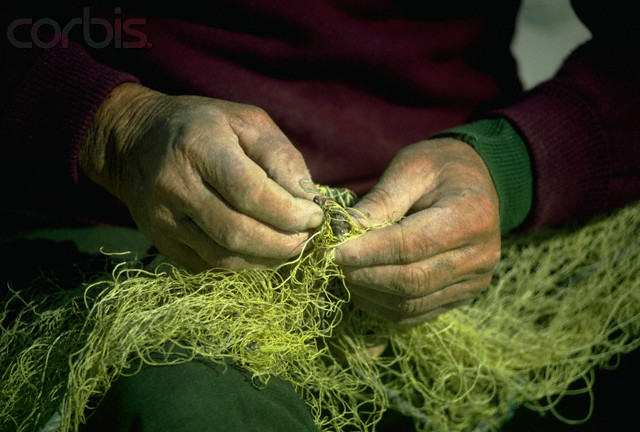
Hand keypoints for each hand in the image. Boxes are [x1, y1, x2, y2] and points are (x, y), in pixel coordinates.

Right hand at [80, 83, 322, 271]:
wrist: (134, 140)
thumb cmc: (202, 125)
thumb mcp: (246, 121)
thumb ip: (281, 157)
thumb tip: (309, 201)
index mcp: (199, 146)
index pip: (249, 192)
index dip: (288, 212)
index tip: (315, 217)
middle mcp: (175, 185)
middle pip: (237, 231)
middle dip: (283, 243)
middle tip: (308, 238)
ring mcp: (163, 218)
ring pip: (223, 256)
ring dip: (268, 259)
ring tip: (292, 247)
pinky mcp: (162, 241)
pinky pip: (210, 265)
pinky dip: (245, 265)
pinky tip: (264, 252)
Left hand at [334, 138, 500, 324]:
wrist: (477, 183)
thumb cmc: (440, 168)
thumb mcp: (410, 169)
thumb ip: (380, 201)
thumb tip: (342, 232)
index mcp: (472, 216)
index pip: (413, 245)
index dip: (369, 252)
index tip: (335, 250)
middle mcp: (481, 255)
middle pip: (412, 280)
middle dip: (366, 275)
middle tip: (333, 263)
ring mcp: (475, 281)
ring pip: (412, 302)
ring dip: (370, 293)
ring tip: (345, 273)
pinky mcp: (463, 296)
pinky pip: (417, 313)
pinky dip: (383, 305)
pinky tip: (364, 287)